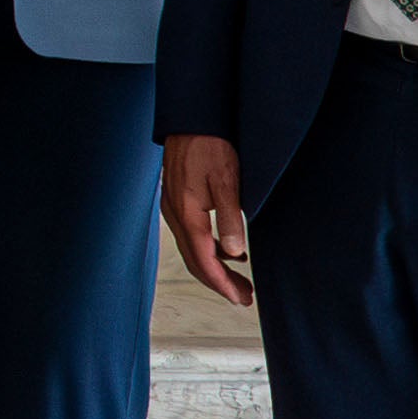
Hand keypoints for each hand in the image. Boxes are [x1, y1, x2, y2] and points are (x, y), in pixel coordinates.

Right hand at [163, 135, 252, 305]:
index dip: (222, 284)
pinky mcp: (178, 201)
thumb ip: (230, 218)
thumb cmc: (210, 145)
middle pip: (195, 260)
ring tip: (240, 279)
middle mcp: (175, 215)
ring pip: (192, 249)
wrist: (190, 120)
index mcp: (187, 215)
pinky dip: (210, 249)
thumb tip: (234, 252)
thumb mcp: (226, 181)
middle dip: (219, 282)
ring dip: (215, 267)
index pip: (203, 261)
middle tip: (244, 297)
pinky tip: (229, 249)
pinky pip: (192, 234)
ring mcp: (174, 208)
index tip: (240, 298)